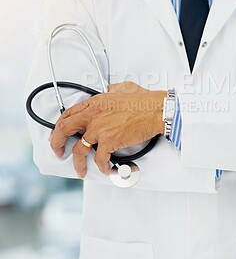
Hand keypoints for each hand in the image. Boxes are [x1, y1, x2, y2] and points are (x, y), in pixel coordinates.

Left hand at [49, 81, 164, 177]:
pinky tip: (106, 169)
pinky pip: (100, 159)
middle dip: (56, 143)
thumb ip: (112, 90)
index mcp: (95, 102)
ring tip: (80, 170)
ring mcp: (100, 129)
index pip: (68, 114)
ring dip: (78, 163)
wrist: (156, 110)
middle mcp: (93, 115)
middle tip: (58, 151)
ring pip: (79, 150)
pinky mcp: (109, 142)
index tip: (59, 133)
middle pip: (64, 129)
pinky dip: (103, 166)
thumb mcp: (124, 88)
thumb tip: (110, 91)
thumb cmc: (145, 101)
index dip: (60, 125)